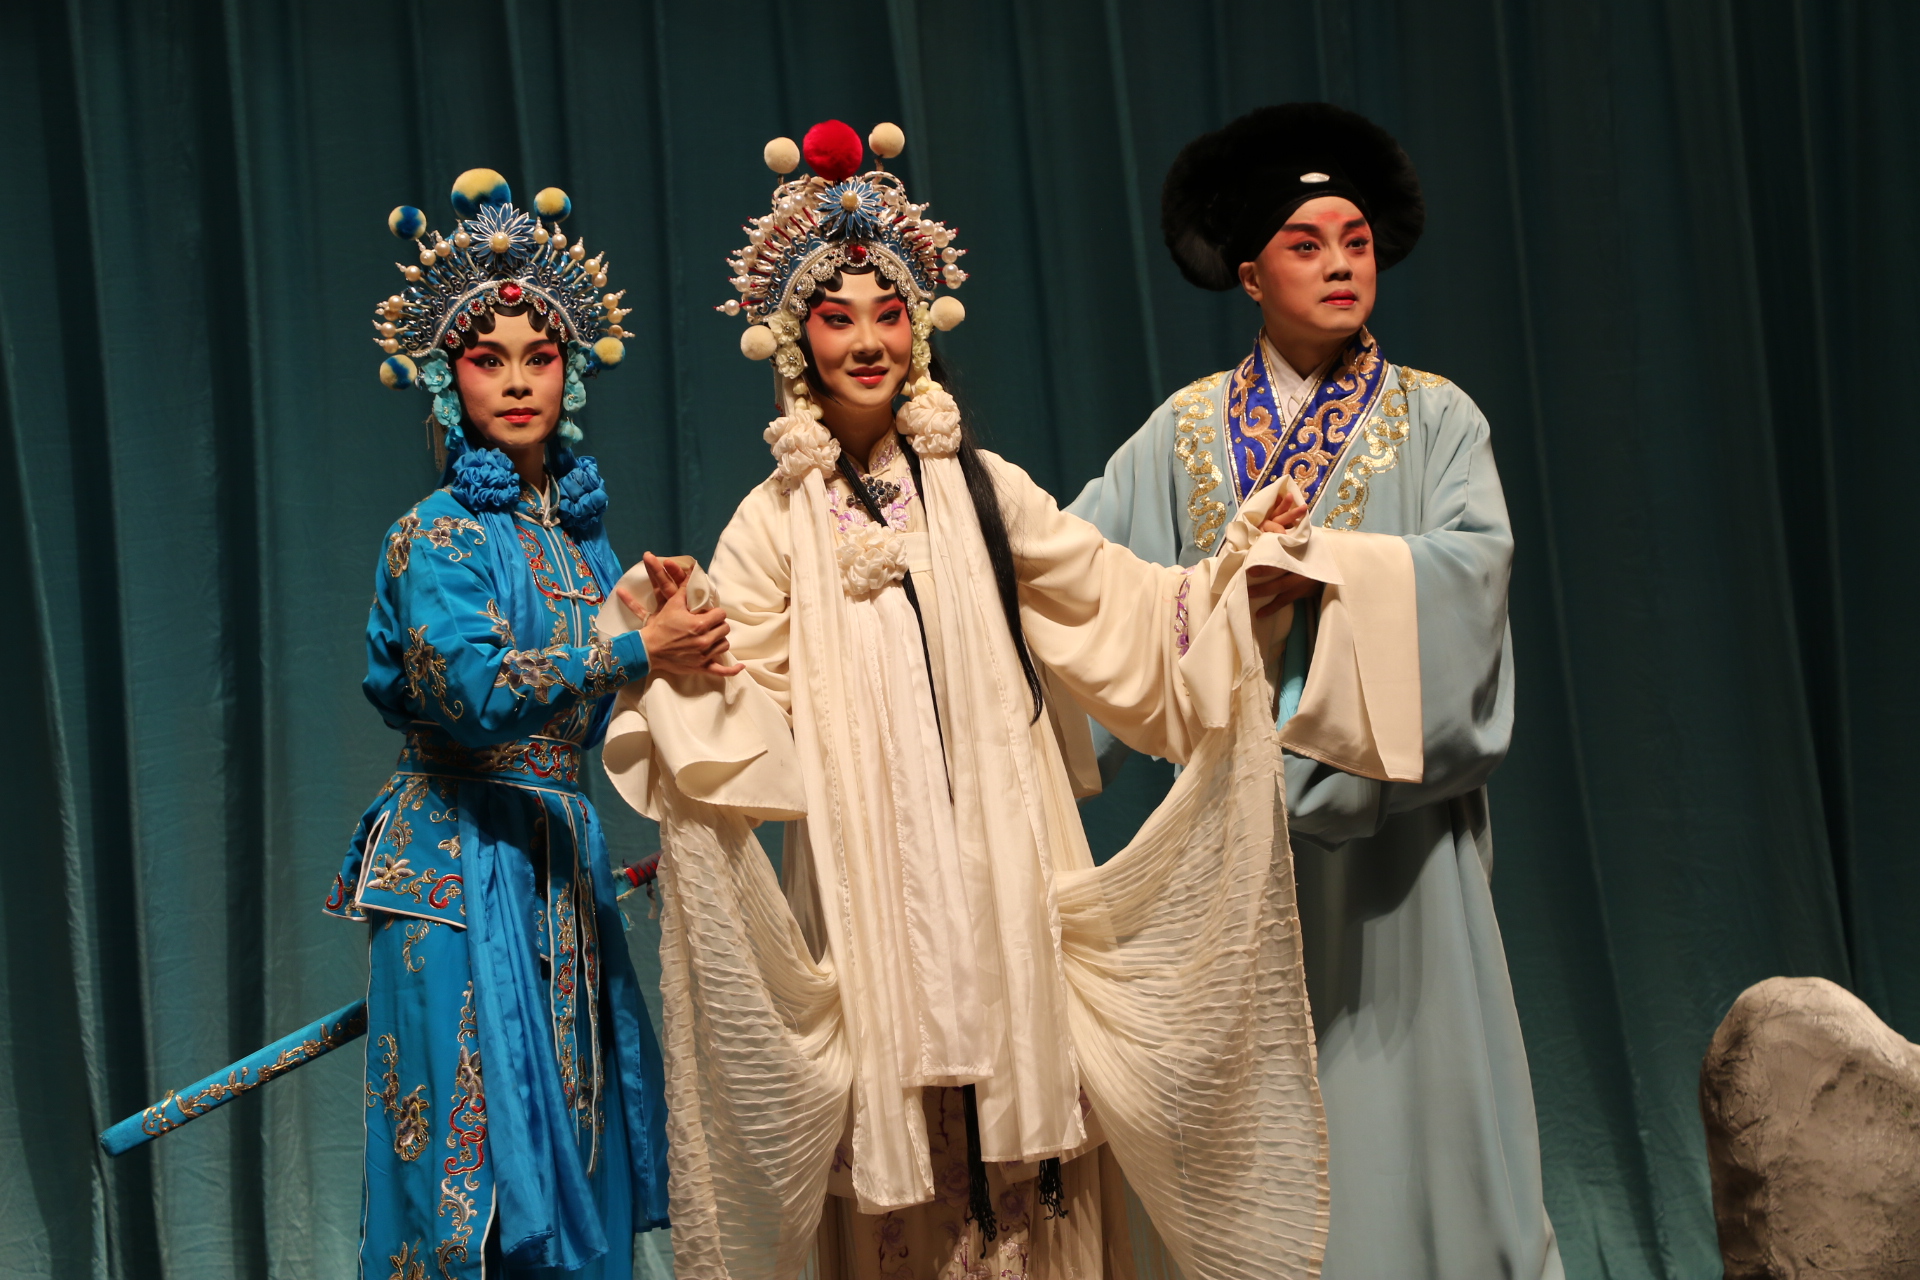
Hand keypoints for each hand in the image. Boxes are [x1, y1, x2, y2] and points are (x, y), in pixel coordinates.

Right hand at [625, 552, 744, 678]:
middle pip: (724, 629)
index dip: (716, 613)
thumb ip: (684, 590)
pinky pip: (721, 671)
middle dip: (718, 625)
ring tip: (711, 636)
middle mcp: (705, 640)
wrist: (648, 649)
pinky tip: (740, 666)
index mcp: (700, 624)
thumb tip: (692, 573)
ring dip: (720, 640)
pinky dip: (732, 670)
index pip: (721, 615)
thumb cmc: (661, 626)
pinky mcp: (701, 667)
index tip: (709, 613)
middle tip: (709, 624)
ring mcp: (704, 655)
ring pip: (724, 645)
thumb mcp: (672, 605)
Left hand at [1248, 488, 1318, 616]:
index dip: (1267, 559)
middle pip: (1279, 571)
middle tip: (1244, 575)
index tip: (1251, 560)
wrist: (1337, 562)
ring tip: (1246, 594)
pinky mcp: (1303, 592)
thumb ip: (1290, 534)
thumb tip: (1267, 528)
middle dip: (1261, 574)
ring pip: (1280, 589)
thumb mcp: (1305, 538)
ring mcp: (1303, 582)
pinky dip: (1271, 608)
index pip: (1282, 554)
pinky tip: (1259, 614)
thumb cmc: (1315, 547)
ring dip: (1263, 592)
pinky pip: (1285, 601)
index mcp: (1302, 552)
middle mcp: (1303, 568)